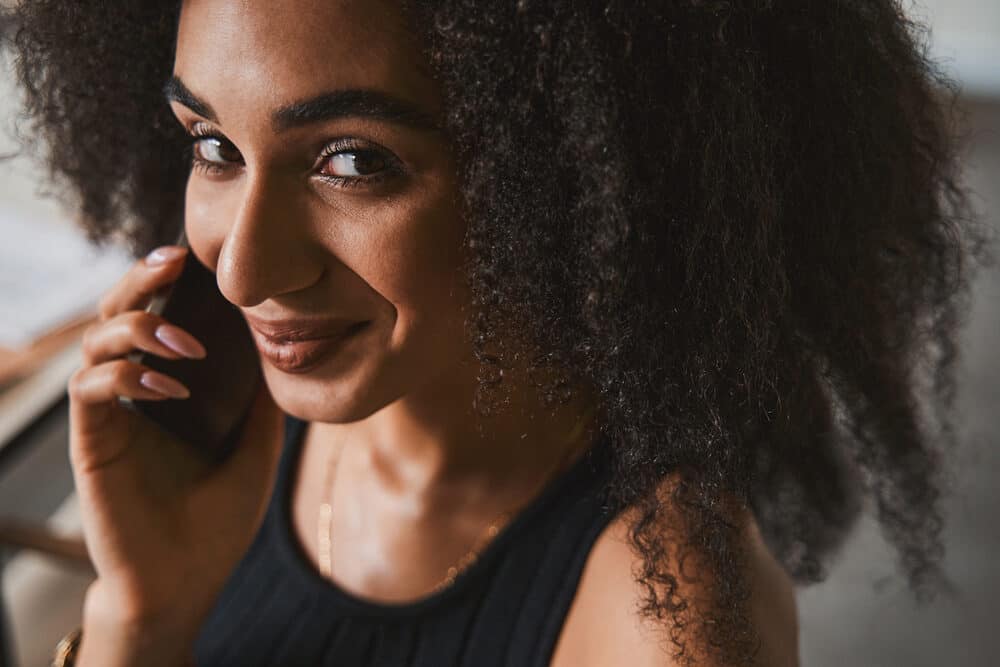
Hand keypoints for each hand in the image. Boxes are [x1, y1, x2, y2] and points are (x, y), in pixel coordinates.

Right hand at [67, 244, 284, 656]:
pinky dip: (127, 375)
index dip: (165, 282)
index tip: (195, 256)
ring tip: (191, 346)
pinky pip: (91, 389)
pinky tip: (170, 386)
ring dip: (140, 328)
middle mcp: (130, 395)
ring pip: (94, 341)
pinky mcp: (92, 443)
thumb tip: (284, 349)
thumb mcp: (256, 447)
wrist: (188, 579)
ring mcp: (108, 417)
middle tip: (174, 260)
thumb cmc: (219, 516)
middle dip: (140, 280)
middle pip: (115, 314)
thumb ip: (261, 399)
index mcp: (165, 389)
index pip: (155, 318)